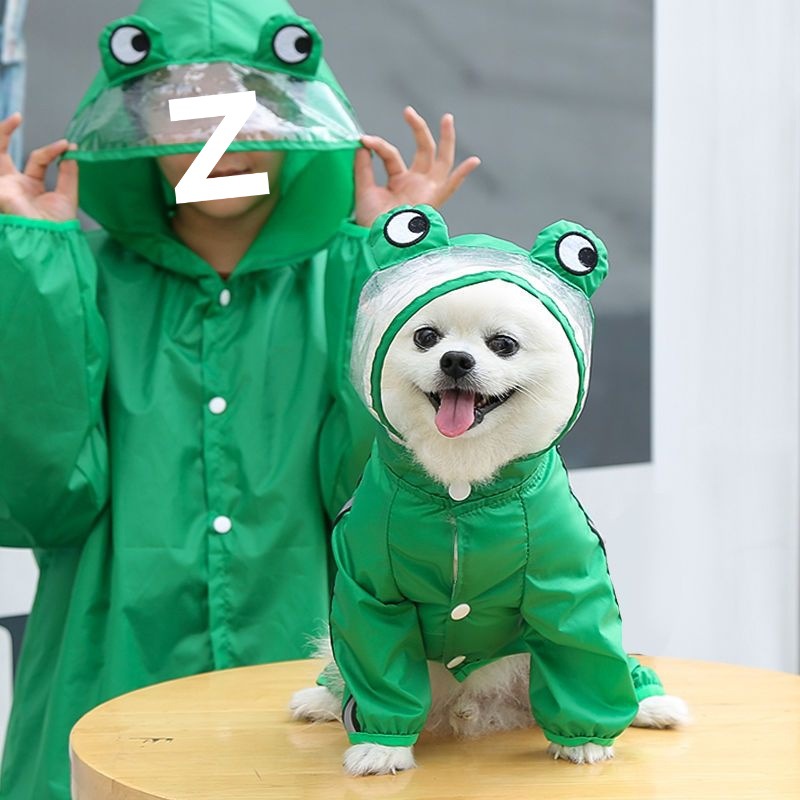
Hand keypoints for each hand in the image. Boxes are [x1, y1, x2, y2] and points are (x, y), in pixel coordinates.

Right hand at [0, 112, 77, 221]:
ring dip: (1, 135)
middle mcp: (14, 184)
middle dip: (5, 132)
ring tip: (13, 119)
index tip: (67, 145)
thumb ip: (68, 173)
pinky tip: (7, 133)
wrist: (50, 239)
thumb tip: (72, 150)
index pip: (37, 159)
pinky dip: (1, 145)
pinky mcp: (0, 189)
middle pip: (2, 152)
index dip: (51, 150)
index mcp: (31, 185)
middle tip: (17, 116)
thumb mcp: (67, 195)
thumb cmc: (58, 225)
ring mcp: (4, 185)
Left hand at [354, 106, 479, 227]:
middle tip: (408, 111)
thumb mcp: (363, 189)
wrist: (376, 240)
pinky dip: (462, 175)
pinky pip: (451, 186)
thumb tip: (362, 144)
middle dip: (418, 129)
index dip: (378, 145)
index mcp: (399, 181)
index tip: (364, 140)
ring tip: (447, 118)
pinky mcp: (432, 200)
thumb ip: (362, 167)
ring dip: (446, 139)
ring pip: (441, 161)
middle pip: (423, 150)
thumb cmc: (370, 222)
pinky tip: (474, 161)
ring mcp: (426, 190)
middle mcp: (415, 183)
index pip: (392, 154)